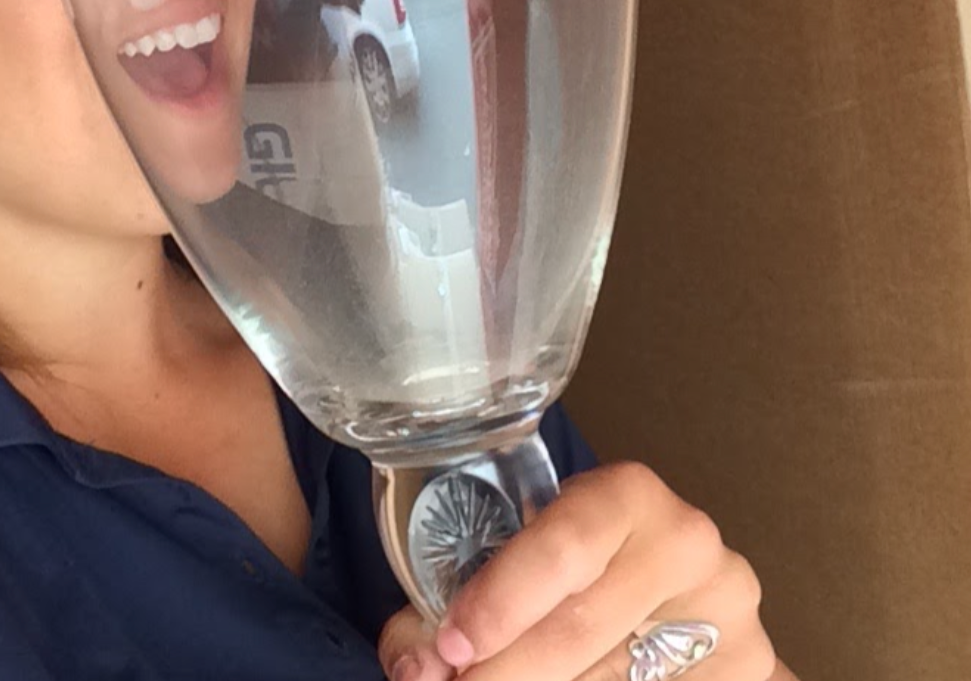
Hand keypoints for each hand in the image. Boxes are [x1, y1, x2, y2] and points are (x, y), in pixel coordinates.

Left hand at [378, 461, 793, 680]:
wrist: (694, 609)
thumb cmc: (588, 568)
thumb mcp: (533, 555)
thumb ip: (465, 598)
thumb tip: (413, 663)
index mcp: (629, 496)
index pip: (563, 546)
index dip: (501, 600)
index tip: (451, 644)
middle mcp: (686, 545)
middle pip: (580, 628)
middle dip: (503, 668)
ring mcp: (724, 614)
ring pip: (609, 676)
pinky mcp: (745, 665)